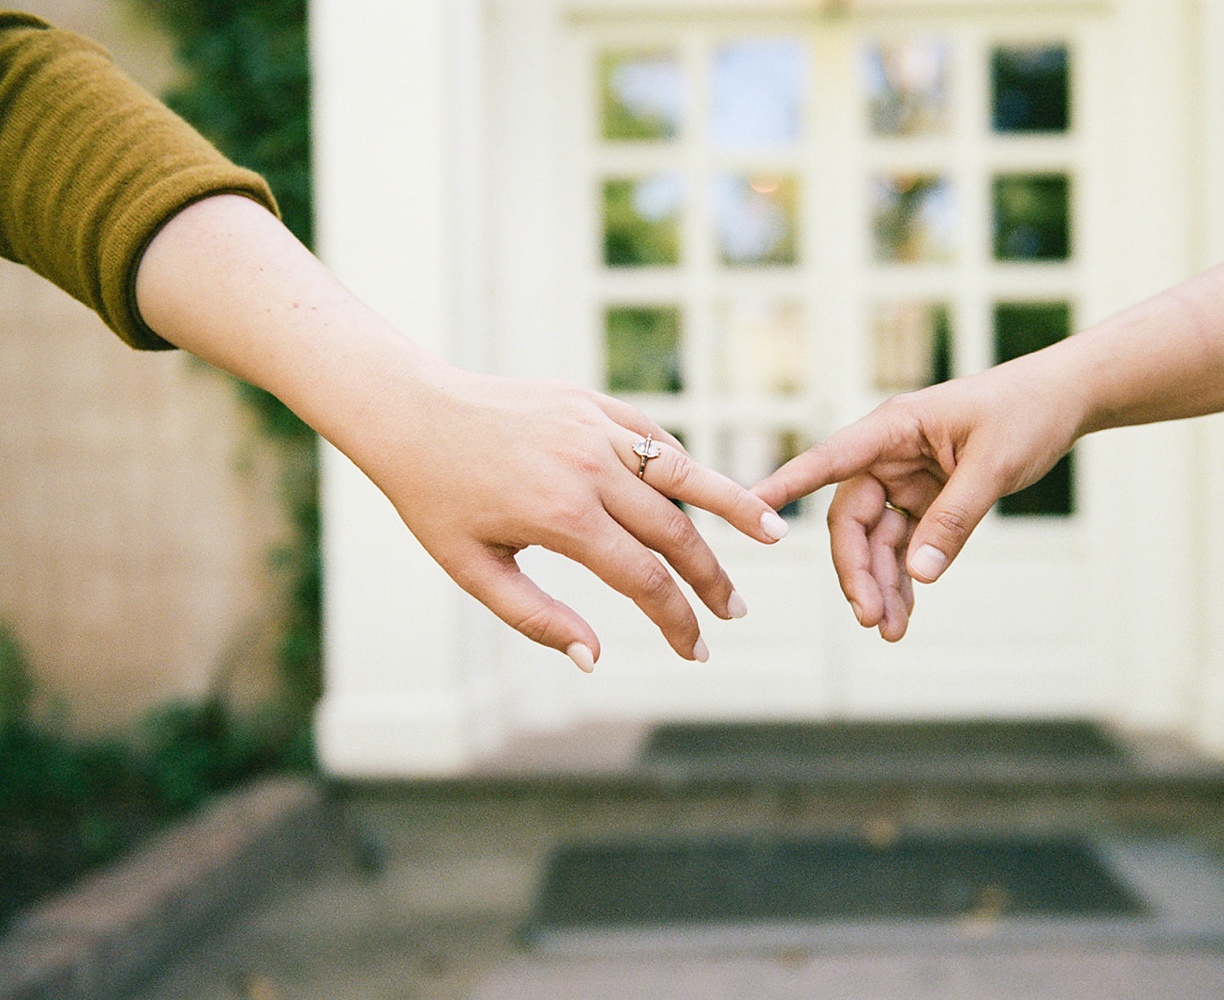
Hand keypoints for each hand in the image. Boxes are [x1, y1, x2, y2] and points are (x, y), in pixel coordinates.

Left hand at [136, 195, 788, 671]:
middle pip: (676, 533)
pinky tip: (707, 496)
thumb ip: (536, 618)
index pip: (644, 580)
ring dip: (732, 508)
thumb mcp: (472, 570)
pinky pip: (653, 441)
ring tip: (775, 534)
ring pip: (682, 476)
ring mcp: (595, 428)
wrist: (408, 409)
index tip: (696, 651)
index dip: (677, 622)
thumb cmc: (432, 498)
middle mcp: (588, 468)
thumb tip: (595, 659)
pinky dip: (684, 470)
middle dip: (711, 579)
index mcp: (561, 517)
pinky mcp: (592, 402)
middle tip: (733, 612)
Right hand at [754, 350, 1085, 639]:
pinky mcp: (926, 499)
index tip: (753, 507)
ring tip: (889, 631)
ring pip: (876, 542)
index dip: (788, 487)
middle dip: (858, 572)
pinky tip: (903, 614)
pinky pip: (905, 546)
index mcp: (893, 429)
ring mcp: (905, 479)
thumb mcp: (993, 467)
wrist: (1063, 400)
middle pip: (851, 520)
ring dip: (880, 586)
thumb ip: (953, 520)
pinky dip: (905, 580)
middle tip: (870, 618)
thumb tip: (919, 575)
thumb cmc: (1026, 412)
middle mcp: (888, 454)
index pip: (828, 461)